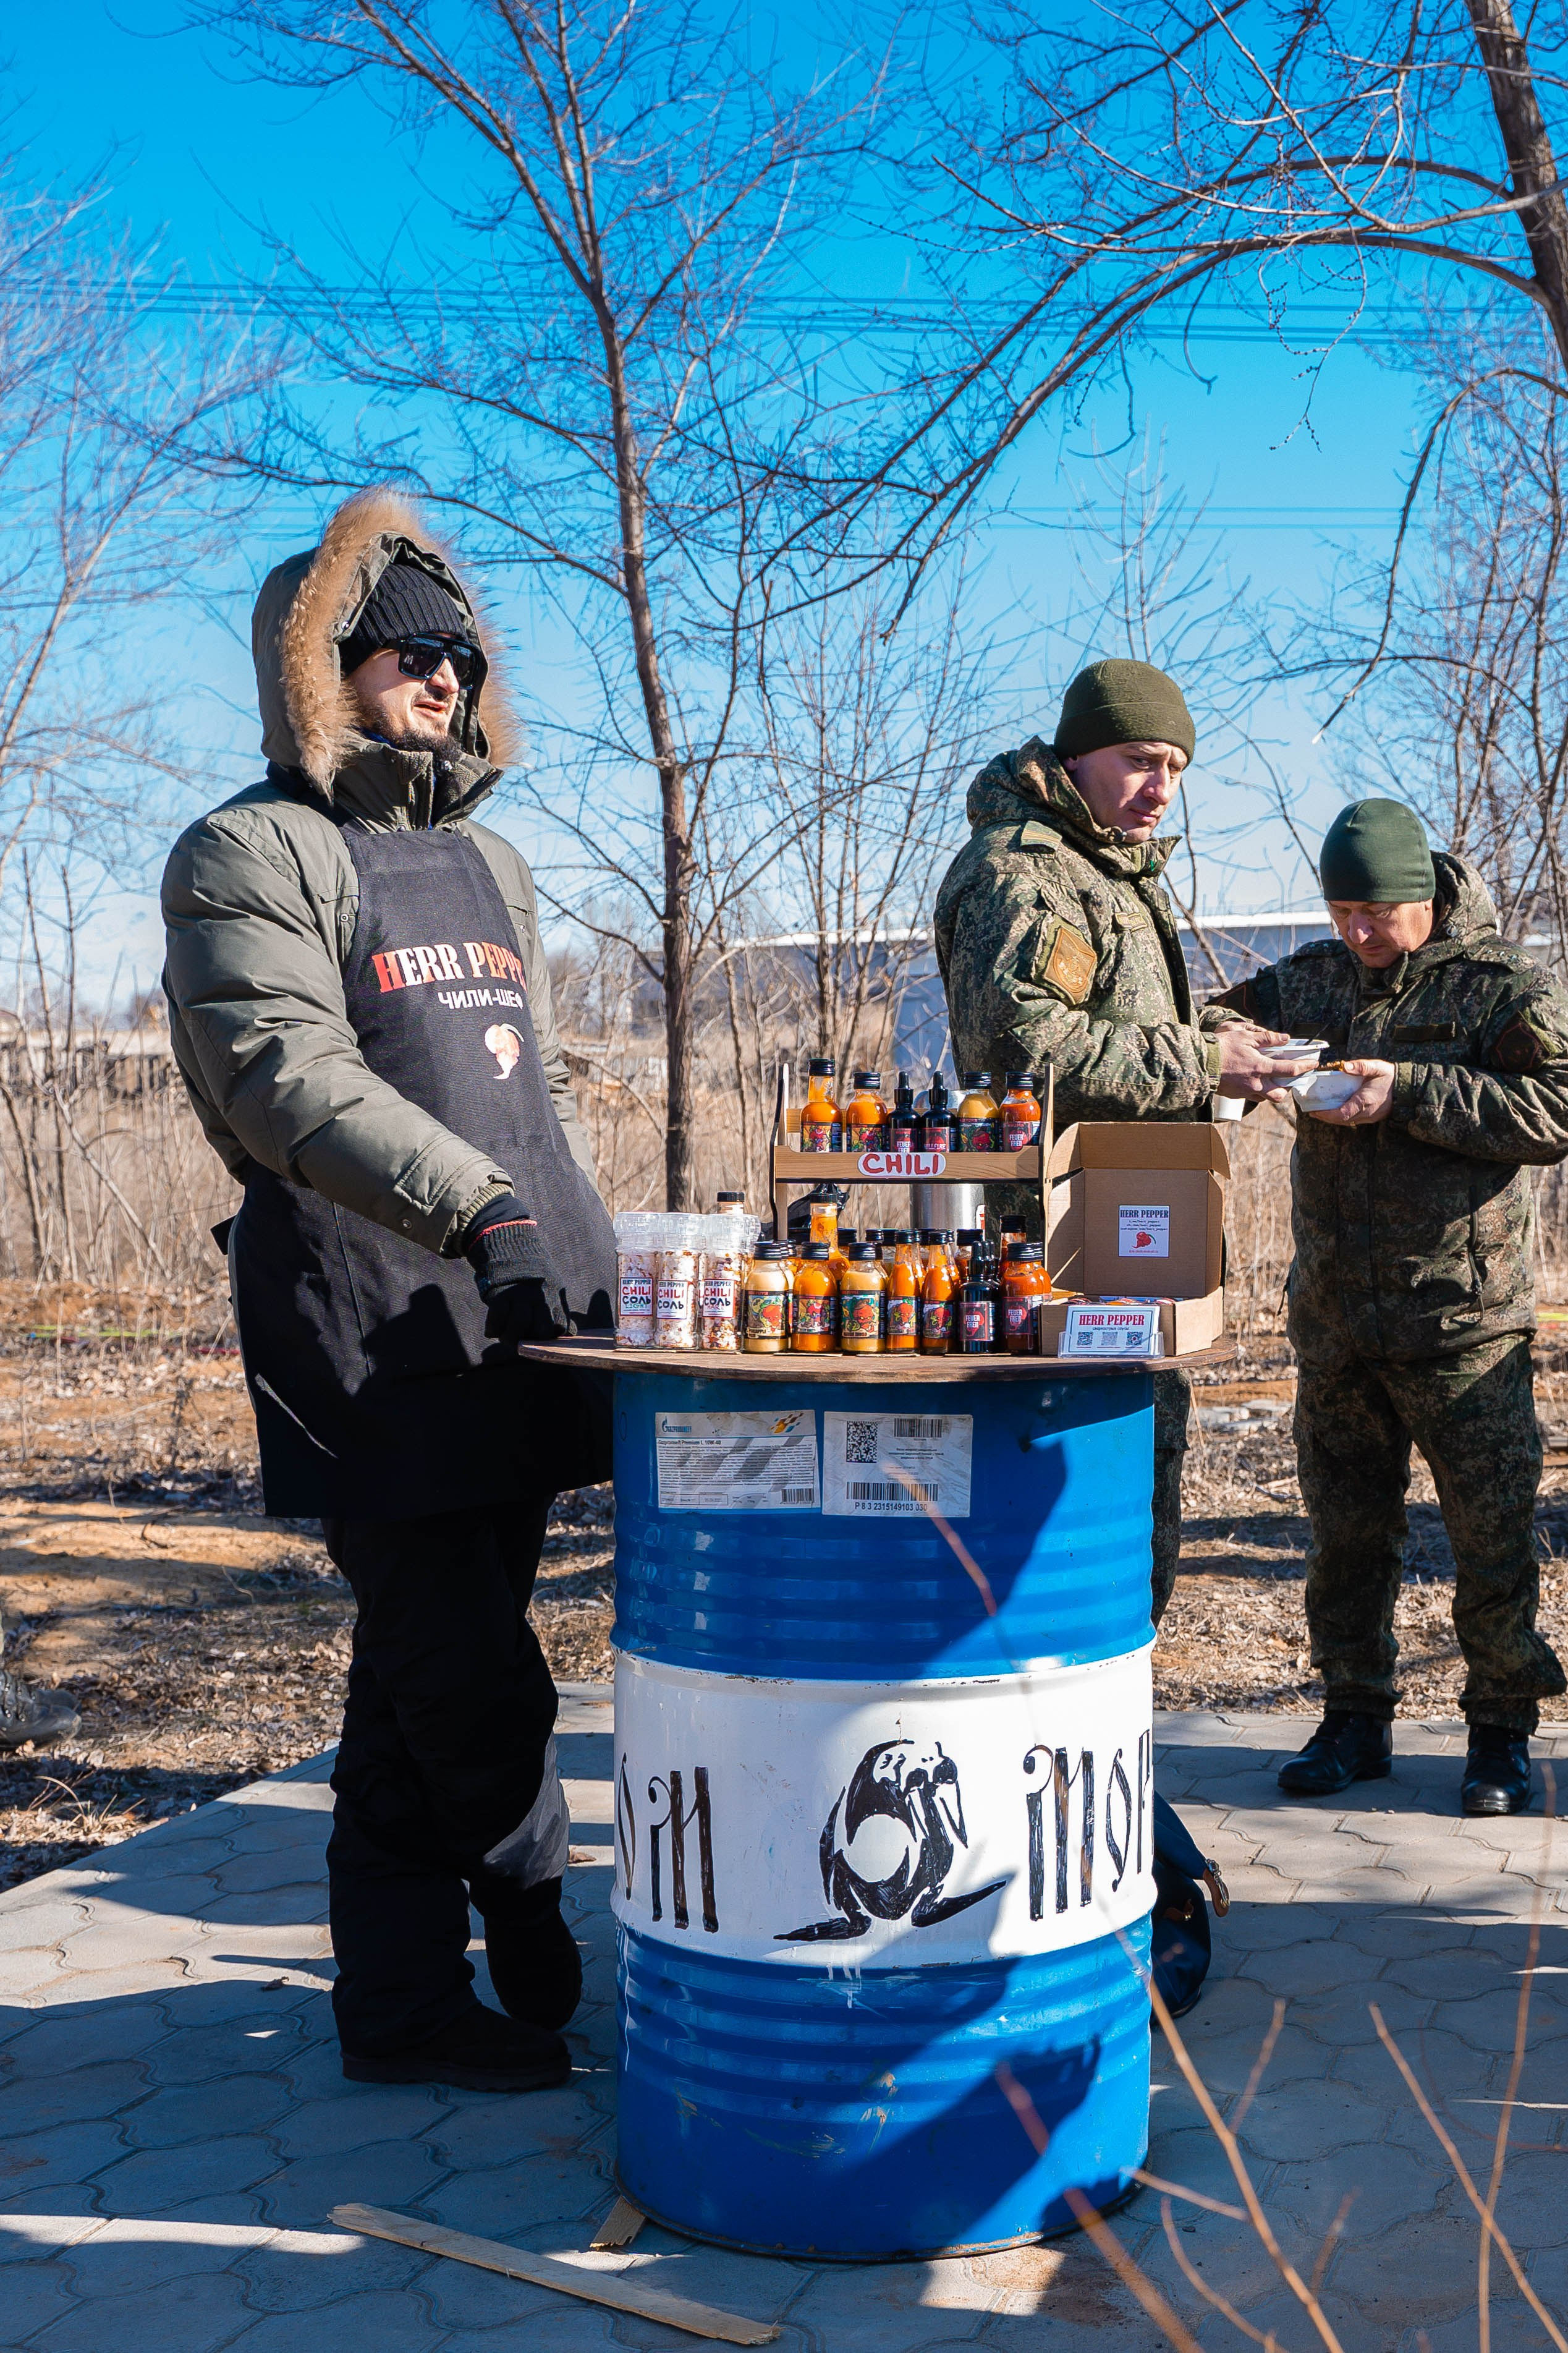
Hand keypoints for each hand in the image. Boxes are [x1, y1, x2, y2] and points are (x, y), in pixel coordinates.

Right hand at [465, 1205, 570, 1345]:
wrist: (510, 1245)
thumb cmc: (532, 1274)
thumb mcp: (553, 1287)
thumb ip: (557, 1310)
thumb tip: (570, 1333)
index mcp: (555, 1296)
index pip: (561, 1328)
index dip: (552, 1338)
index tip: (541, 1338)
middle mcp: (540, 1297)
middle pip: (541, 1331)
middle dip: (531, 1340)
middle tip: (521, 1340)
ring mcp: (520, 1295)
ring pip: (519, 1328)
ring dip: (510, 1338)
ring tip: (505, 1337)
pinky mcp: (500, 1293)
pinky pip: (497, 1319)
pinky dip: (493, 1328)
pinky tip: (492, 1330)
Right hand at [1215, 1025, 1314, 1101]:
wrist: (1200, 1062)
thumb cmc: (1222, 1047)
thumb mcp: (1245, 1036)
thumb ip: (1267, 1038)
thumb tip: (1284, 1038)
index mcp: (1261, 1067)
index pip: (1290, 1070)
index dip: (1305, 1067)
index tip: (1312, 1064)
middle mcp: (1256, 1083)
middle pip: (1280, 1094)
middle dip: (1288, 1088)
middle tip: (1290, 1078)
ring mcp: (1245, 1091)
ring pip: (1266, 1097)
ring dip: (1272, 1090)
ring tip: (1272, 1079)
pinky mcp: (1236, 1095)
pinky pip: (1252, 1096)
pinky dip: (1257, 1090)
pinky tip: (1254, 1080)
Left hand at [1305, 1059, 1396, 1125]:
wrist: (1407, 1089)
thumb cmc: (1391, 1077)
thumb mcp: (1378, 1068)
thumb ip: (1362, 1066)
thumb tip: (1345, 1066)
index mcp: (1365, 1101)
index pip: (1342, 1114)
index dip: (1327, 1115)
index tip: (1315, 1111)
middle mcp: (1366, 1113)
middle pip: (1341, 1120)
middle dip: (1326, 1117)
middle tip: (1313, 1111)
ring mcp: (1369, 1117)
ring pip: (1347, 1121)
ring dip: (1333, 1118)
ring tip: (1321, 1111)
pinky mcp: (1371, 1117)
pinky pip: (1353, 1120)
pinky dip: (1342, 1117)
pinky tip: (1336, 1110)